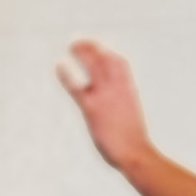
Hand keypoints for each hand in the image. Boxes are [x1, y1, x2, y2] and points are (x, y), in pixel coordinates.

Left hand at [58, 39, 152, 171]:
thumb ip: (123, 103)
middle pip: (104, 58)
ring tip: (72, 46)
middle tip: (79, 43)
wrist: (135, 152)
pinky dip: (66, 75)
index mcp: (129, 89)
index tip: (100, 48)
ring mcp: (104, 96)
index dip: (108, 53)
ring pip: (92, 65)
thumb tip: (118, 104)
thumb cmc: (134, 140)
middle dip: (92, 47)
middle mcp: (118, 87)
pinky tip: (60, 66)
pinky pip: (76, 86)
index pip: (119, 63)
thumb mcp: (132, 115)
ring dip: (82, 52)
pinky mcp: (92, 108)